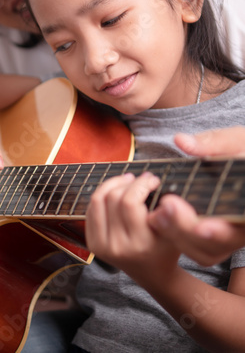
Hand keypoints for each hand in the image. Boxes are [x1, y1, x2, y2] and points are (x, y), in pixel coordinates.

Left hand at [85, 172, 179, 283]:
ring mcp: (101, 245)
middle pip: (113, 198)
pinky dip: (102, 195)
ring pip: (98, 200)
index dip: (141, 184)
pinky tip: (116, 191)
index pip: (130, 202)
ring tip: (127, 180)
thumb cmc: (166, 249)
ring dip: (113, 184)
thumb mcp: (174, 231)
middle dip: (129, 182)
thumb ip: (167, 208)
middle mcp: (117, 246)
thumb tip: (149, 179)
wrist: (153, 273)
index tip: (152, 179)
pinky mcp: (93, 243)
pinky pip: (91, 209)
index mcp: (139, 244)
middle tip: (141, 179)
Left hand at [148, 126, 244, 264]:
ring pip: (205, 252)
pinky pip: (195, 248)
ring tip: (158, 212)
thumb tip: (181, 141)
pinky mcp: (211, 237)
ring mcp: (228, 235)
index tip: (201, 226)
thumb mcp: (237, 142)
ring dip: (178, 236)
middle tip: (167, 206)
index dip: (220, 231)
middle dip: (189, 229)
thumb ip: (213, 143)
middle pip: (218, 244)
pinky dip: (175, 237)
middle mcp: (242, 227)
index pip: (239, 226)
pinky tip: (157, 217)